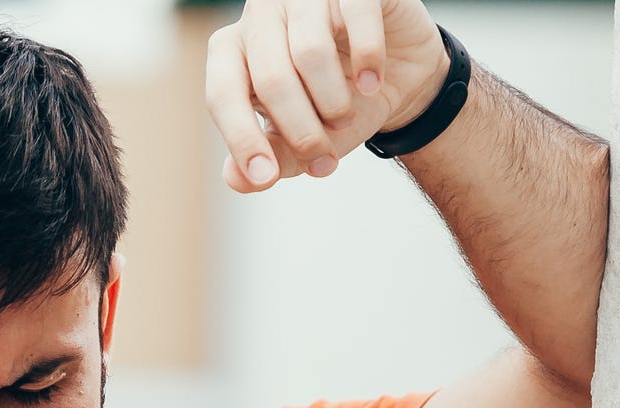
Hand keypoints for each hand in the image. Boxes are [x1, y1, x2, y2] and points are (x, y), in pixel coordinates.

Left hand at [204, 0, 449, 192]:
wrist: (396, 77)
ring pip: (310, 52)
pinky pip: (356, 17)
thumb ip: (270, 157)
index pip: (223, 93)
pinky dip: (368, 59)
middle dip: (301, 131)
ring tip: (344, 118)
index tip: (265, 176)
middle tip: (324, 159)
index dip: (242, 138)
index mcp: (233, 52)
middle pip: (271, 78)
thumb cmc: (334, 104)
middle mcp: (261, 16)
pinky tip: (372, 83)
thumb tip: (237, 180)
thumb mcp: (302, 140)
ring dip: (333, 101)